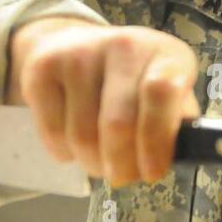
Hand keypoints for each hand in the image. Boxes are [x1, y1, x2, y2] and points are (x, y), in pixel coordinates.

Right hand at [5, 18, 200, 185]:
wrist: (72, 46)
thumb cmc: (133, 82)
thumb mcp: (169, 94)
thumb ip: (178, 124)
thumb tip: (179, 156)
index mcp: (165, 54)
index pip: (161, 93)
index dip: (156, 140)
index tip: (151, 173)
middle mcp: (124, 45)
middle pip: (118, 124)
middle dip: (121, 166)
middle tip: (122, 177)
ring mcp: (80, 53)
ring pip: (83, 136)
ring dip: (92, 164)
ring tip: (99, 161)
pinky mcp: (43, 67)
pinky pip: (53, 133)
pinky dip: (65, 154)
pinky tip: (74, 144)